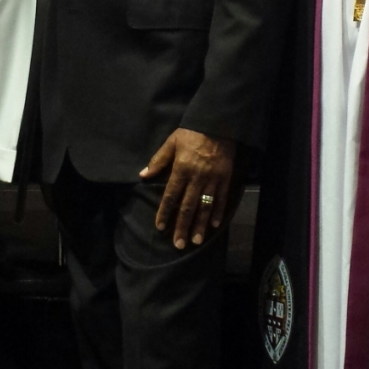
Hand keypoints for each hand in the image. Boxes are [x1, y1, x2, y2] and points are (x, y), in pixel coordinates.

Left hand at [140, 129, 235, 249]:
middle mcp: (196, 177)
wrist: (217, 123)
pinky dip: (218, 212)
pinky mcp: (225, 178)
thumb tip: (143, 175)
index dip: (164, 212)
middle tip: (179, 244)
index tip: (160, 227)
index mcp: (181, 169)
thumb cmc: (192, 133)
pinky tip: (214, 225)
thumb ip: (158, 160)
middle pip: (187, 206)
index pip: (170, 196)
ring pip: (205, 206)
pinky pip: (221, 198)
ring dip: (200, 225)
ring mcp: (212, 179)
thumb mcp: (172, 142)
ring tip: (196, 241)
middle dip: (182, 226)